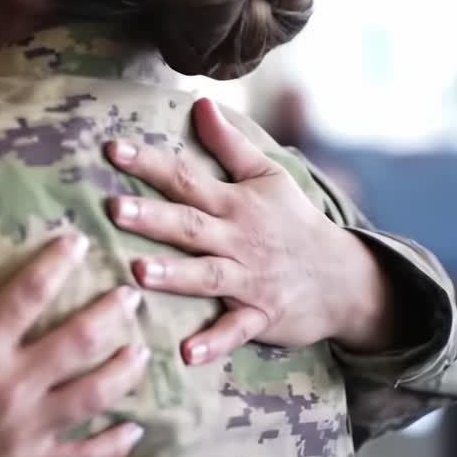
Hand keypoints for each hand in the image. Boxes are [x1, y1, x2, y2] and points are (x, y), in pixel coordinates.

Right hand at [0, 233, 149, 456]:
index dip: (58, 262)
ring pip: (94, 395)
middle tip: (132, 296)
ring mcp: (25, 432)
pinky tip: (133, 428)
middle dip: (112, 314)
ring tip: (142, 350)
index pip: (28, 293)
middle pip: (78, 341)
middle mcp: (9, 386)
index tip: (81, 243)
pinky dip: (115, 443)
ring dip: (124, 369)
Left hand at [104, 98, 395, 364]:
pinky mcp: (261, 316)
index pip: (187, 178)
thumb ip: (229, 143)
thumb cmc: (295, 221)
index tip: (113, 149)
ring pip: (208, 276)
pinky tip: (187, 353)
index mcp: (235, 203)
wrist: (344, 277)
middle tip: (115, 208)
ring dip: (175, 275)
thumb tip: (200, 102)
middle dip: (153, 218)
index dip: (150, 163)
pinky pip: (236, 331)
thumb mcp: (268, 176)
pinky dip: (214, 342)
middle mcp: (238, 239)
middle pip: (190, 226)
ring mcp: (250, 280)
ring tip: (139, 272)